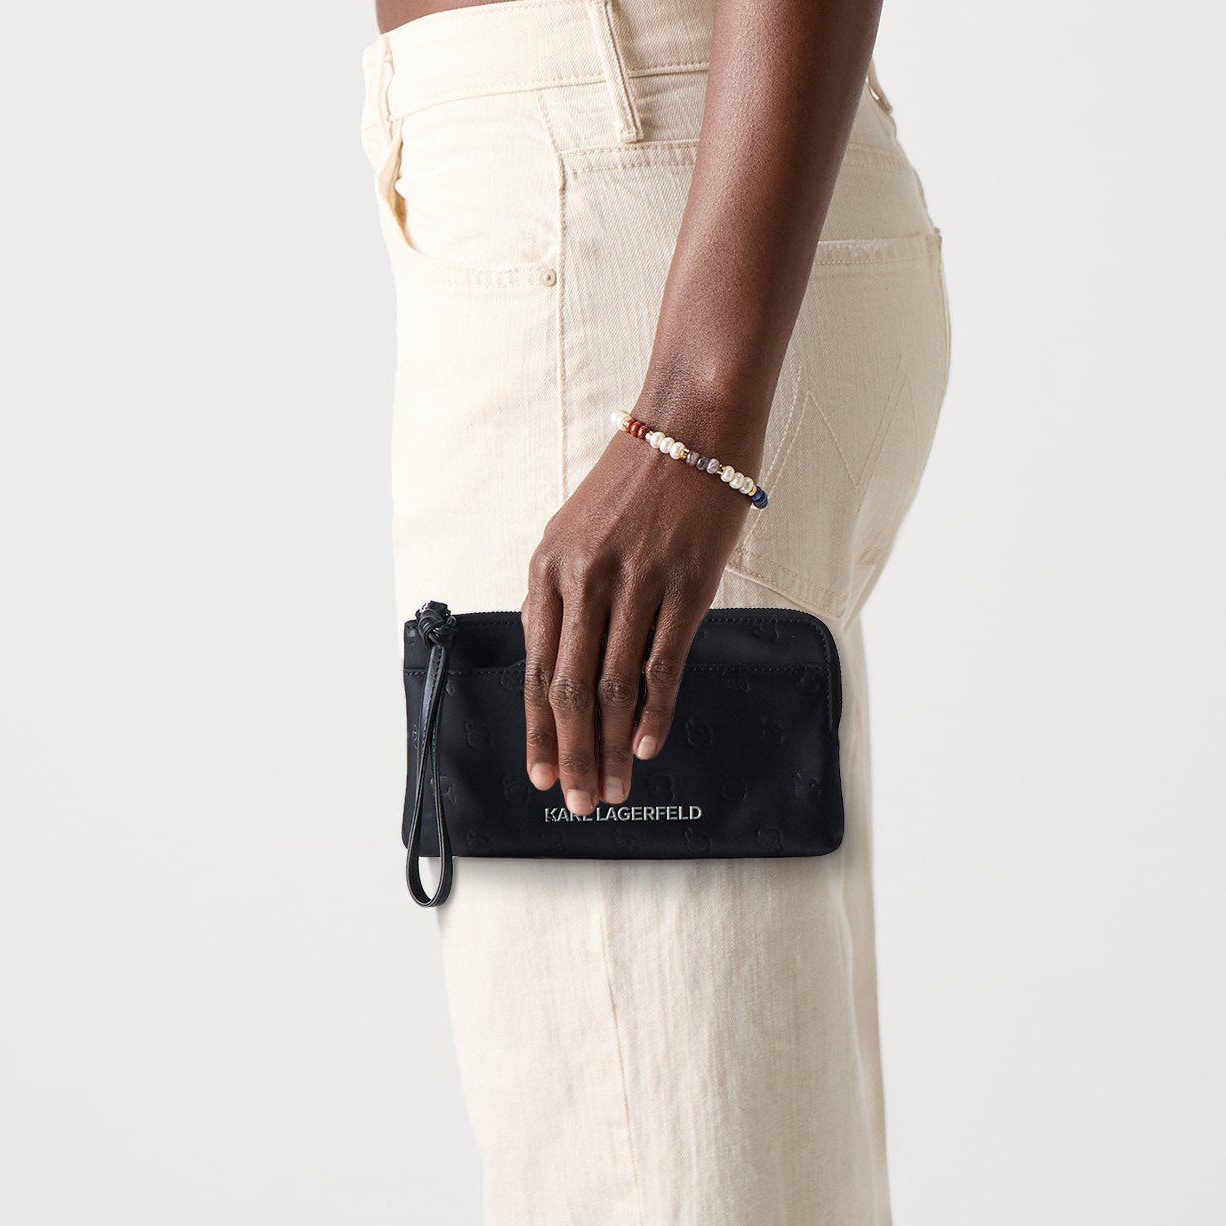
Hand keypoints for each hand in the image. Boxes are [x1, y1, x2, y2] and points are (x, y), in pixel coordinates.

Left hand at [521, 418, 759, 814]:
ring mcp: (634, 583)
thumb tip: (558, 659)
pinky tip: (647, 744)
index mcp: (548, 566)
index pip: (535, 665)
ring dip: (610, 746)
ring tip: (615, 787)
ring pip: (612, 686)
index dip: (536, 728)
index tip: (540, 773)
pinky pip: (661, 662)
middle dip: (571, 753)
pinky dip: (654, 710)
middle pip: (568, 687)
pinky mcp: (683, 585)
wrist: (691, 425)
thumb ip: (563, 591)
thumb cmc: (636, 478)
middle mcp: (583, 577)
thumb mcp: (576, 529)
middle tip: (578, 799)